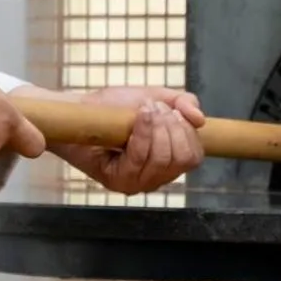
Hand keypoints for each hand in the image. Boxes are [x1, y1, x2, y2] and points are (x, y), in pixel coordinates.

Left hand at [55, 85, 205, 194]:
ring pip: (163, 158)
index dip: (188, 132)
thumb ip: (184, 103)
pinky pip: (139, 158)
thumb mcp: (157, 97)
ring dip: (156, 126)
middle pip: (181, 158)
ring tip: (143, 110)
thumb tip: (200, 120)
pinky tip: (138, 116)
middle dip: (172, 126)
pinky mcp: (117, 181)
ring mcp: (136, 183)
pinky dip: (142, 132)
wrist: (79, 110)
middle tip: (155, 109)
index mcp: (168, 162)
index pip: (194, 157)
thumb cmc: (115, 107)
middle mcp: (155, 178)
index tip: (173, 111)